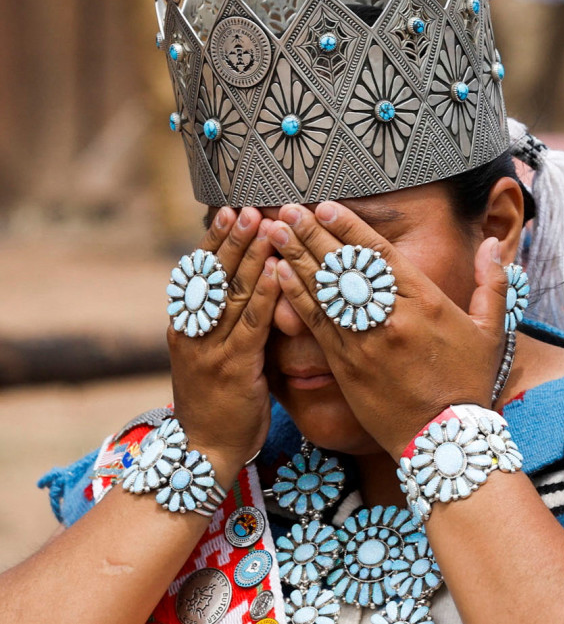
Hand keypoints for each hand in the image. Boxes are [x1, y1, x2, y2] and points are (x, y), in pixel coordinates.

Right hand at [168, 207, 279, 477]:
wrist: (205, 452)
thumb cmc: (220, 403)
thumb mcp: (219, 357)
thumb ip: (232, 325)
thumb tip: (258, 288)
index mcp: (187, 326)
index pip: (201, 274)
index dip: (217, 241)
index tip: (232, 211)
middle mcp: (193, 332)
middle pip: (215, 276)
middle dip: (234, 239)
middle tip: (250, 206)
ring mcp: (211, 349)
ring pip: (234, 293)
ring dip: (252, 256)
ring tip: (268, 225)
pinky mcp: (233, 368)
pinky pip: (252, 324)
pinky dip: (267, 295)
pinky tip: (281, 272)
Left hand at [268, 201, 510, 456]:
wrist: (444, 438)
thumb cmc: (470, 383)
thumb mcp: (491, 331)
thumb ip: (492, 283)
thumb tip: (491, 243)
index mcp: (426, 301)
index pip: (379, 255)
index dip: (349, 227)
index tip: (325, 206)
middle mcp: (391, 317)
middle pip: (345, 266)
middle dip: (314, 234)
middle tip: (288, 208)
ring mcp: (365, 341)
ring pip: (324, 291)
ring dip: (296, 258)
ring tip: (275, 231)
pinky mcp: (346, 366)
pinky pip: (316, 324)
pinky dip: (297, 296)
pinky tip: (280, 274)